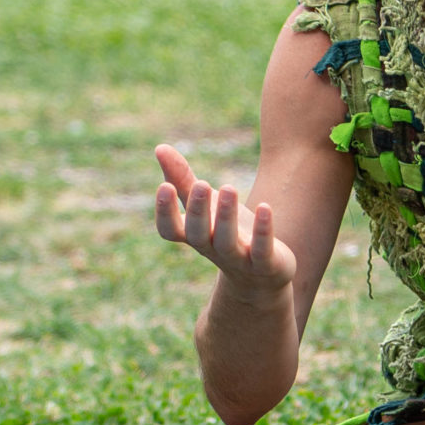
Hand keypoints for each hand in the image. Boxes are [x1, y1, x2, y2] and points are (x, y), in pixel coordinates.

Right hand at [154, 144, 295, 298]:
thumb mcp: (206, 206)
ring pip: (227, 241)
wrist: (260, 277)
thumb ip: (183, 180)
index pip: (169, 230)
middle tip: (202, 184)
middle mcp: (212, 248)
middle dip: (198, 210)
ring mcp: (238, 258)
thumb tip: (159, 147)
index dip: (164, 212)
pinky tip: (265, 207)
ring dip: (227, 216)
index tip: (164, 186)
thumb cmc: (225, 233)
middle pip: (197, 234)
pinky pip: (262, 250)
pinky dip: (263, 230)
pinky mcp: (265, 263)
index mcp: (194, 234)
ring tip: (230, 187)